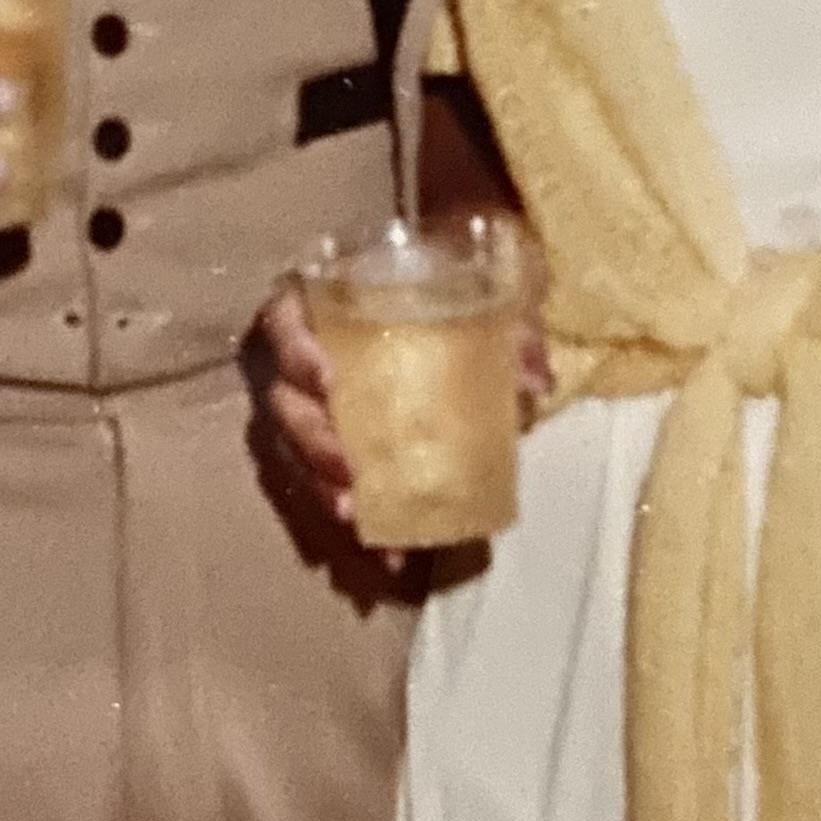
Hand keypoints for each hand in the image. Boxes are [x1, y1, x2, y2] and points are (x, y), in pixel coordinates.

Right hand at [247, 276, 555, 546]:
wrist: (442, 272)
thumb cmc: (451, 270)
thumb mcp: (485, 280)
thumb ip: (512, 330)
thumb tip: (535, 385)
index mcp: (319, 303)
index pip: (285, 324)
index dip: (299, 354)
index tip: (331, 382)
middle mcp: (300, 355)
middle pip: (284, 404)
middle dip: (313, 447)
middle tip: (349, 481)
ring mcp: (307, 404)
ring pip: (293, 452)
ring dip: (320, 491)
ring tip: (356, 522)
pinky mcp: (327, 445)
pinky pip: (320, 483)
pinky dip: (349, 518)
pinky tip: (383, 550)